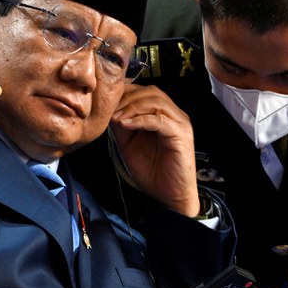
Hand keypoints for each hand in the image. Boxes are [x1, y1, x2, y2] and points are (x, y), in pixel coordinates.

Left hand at [110, 84, 199, 216]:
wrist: (169, 196)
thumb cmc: (152, 172)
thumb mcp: (128, 144)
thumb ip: (121, 125)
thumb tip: (107, 110)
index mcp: (164, 114)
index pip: (144, 92)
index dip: (125, 93)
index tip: (106, 101)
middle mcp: (174, 115)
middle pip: (151, 92)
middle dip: (127, 98)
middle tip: (109, 109)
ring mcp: (180, 123)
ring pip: (156, 102)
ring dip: (132, 107)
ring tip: (115, 118)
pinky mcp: (181, 135)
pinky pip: (160, 120)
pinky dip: (141, 119)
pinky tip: (126, 124)